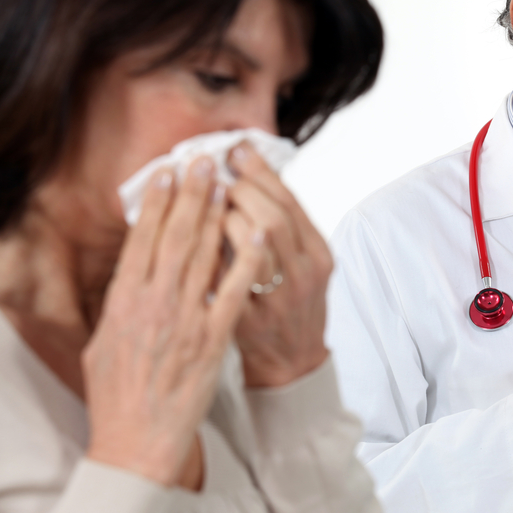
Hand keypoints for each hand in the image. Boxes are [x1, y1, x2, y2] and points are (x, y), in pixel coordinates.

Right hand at [84, 159, 261, 485]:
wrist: (138, 440)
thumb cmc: (119, 394)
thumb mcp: (103, 341)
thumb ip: (118, 303)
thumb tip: (129, 272)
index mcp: (123, 302)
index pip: (141, 240)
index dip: (156, 202)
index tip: (167, 173)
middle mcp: (153, 303)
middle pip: (174, 236)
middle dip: (190, 194)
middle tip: (201, 161)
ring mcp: (185, 319)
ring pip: (204, 254)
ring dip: (216, 212)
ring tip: (225, 180)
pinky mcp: (213, 338)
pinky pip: (233, 290)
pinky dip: (245, 258)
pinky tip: (256, 231)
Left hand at [225, 143, 330, 387]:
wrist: (292, 363)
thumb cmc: (291, 304)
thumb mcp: (303, 262)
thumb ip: (284, 224)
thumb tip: (249, 173)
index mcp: (319, 253)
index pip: (290, 199)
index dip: (260, 170)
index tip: (234, 149)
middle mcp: (305, 273)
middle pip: (272, 216)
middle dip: (238, 189)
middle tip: (214, 176)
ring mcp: (279, 298)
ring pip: (252, 242)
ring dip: (222, 217)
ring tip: (205, 204)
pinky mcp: (250, 320)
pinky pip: (226, 278)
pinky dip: (209, 254)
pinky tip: (194, 240)